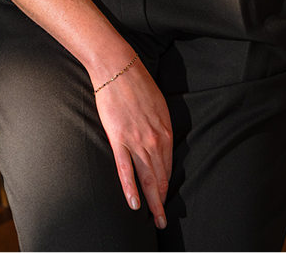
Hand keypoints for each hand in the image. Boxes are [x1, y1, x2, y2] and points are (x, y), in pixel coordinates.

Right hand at [92, 58, 172, 229]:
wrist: (117, 66)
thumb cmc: (136, 81)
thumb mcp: (157, 103)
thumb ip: (159, 125)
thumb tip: (158, 140)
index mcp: (165, 130)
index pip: (169, 165)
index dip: (167, 184)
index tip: (165, 197)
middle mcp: (155, 139)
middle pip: (161, 176)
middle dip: (163, 200)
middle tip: (163, 219)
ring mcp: (137, 140)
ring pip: (148, 178)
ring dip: (153, 202)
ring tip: (155, 219)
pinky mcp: (118, 138)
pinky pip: (126, 169)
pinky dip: (131, 189)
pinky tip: (135, 204)